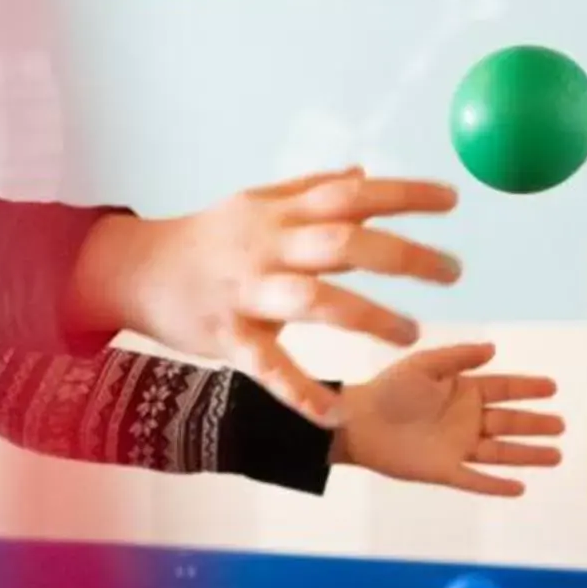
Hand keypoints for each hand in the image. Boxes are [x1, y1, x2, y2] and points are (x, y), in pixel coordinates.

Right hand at [71, 169, 460, 425]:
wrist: (135, 270)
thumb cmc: (206, 238)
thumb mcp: (255, 203)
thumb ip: (310, 190)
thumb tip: (363, 173)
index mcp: (280, 213)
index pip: (352, 193)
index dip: (403, 194)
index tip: (451, 200)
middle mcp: (268, 247)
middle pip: (342, 243)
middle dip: (402, 255)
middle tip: (452, 271)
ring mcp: (247, 292)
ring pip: (313, 301)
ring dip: (367, 316)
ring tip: (410, 334)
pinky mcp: (228, 337)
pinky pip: (268, 367)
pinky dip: (300, 391)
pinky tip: (334, 414)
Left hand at [334, 343, 564, 496]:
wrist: (358, 422)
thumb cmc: (388, 390)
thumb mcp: (424, 365)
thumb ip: (458, 357)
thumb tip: (493, 349)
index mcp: (463, 391)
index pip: (504, 389)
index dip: (528, 389)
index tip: (552, 388)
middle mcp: (465, 419)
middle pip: (509, 423)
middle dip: (535, 425)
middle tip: (561, 426)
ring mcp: (457, 446)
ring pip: (501, 452)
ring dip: (528, 455)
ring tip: (556, 456)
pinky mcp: (444, 470)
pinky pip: (476, 479)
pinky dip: (496, 485)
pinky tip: (520, 488)